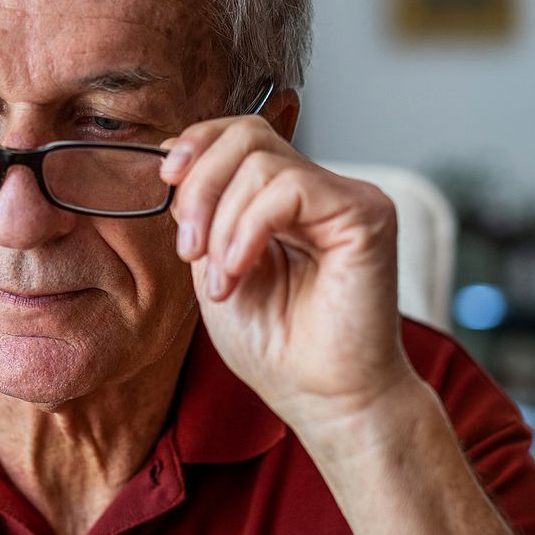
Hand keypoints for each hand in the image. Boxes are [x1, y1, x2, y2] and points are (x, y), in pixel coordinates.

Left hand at [159, 115, 422, 454]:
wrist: (324, 399)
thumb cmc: (277, 347)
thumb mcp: (216, 266)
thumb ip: (205, 213)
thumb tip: (175, 158)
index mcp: (285, 199)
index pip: (241, 134)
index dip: (197, 144)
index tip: (166, 183)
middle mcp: (321, 190)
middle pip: (247, 135)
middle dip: (200, 186)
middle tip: (188, 248)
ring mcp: (347, 198)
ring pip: (262, 163)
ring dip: (223, 224)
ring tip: (222, 280)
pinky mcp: (367, 214)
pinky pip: (291, 189)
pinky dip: (250, 228)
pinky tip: (240, 270)